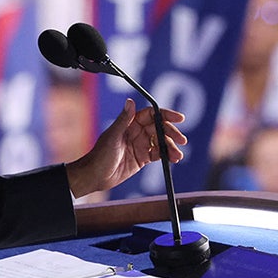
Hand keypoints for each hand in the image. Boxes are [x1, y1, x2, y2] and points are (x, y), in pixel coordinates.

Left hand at [66, 98, 186, 198]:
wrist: (96, 176)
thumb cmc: (100, 155)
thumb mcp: (113, 136)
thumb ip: (124, 120)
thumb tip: (130, 101)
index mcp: (130, 124)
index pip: (152, 115)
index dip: (166, 115)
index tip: (179, 118)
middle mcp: (137, 133)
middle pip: (159, 128)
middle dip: (172, 133)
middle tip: (181, 140)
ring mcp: (140, 145)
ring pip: (161, 142)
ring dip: (171, 147)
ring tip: (178, 155)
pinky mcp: (142, 158)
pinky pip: (158, 154)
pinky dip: (167, 156)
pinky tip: (173, 159)